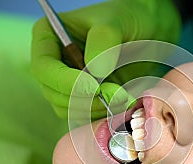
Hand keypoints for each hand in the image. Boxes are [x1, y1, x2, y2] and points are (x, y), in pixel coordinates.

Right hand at [31, 0, 180, 121]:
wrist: (148, 31)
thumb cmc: (128, 17)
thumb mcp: (117, 21)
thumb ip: (104, 42)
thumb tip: (95, 73)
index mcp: (49, 38)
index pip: (44, 68)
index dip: (65, 81)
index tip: (94, 86)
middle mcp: (54, 64)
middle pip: (54, 93)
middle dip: (85, 98)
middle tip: (118, 94)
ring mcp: (67, 84)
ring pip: (68, 109)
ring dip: (96, 109)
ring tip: (124, 97)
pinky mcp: (84, 99)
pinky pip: (85, 116)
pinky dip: (103, 115)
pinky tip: (123, 104)